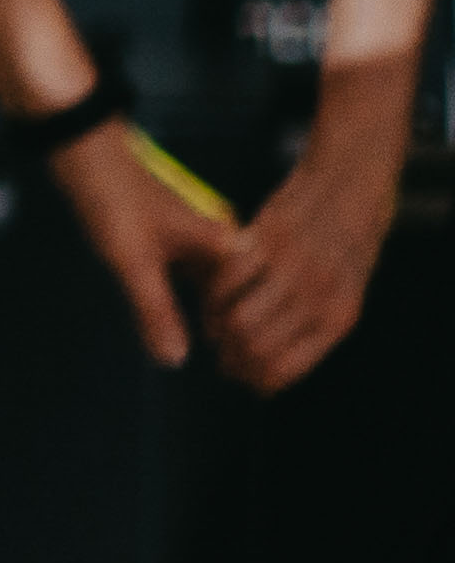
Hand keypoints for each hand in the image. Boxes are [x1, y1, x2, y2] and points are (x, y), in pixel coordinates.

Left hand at [40, 121, 251, 371]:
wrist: (83, 149)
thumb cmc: (110, 196)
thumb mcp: (131, 260)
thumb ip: (154, 309)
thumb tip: (175, 359)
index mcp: (226, 241)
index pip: (252, 303)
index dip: (247, 339)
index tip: (245, 370)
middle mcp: (220, 240)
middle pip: (239, 298)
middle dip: (235, 334)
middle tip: (236, 372)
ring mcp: (198, 239)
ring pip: (215, 290)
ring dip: (213, 319)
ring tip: (218, 356)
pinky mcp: (174, 238)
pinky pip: (193, 279)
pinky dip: (190, 303)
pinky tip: (189, 323)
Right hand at [203, 97, 397, 390]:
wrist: (349, 183)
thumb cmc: (346, 244)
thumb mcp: (346, 291)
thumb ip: (313, 325)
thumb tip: (271, 367)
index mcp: (339, 317)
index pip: (283, 368)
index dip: (254, 379)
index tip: (240, 377)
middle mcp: (317, 297)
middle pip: (254, 348)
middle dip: (231, 359)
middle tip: (221, 356)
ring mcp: (291, 268)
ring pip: (235, 318)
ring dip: (217, 328)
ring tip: (215, 328)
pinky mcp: (266, 240)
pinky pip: (226, 280)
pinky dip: (213, 294)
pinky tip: (214, 296)